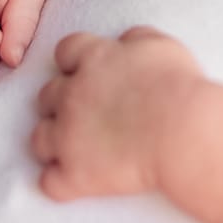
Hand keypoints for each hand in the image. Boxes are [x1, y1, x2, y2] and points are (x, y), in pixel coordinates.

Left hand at [31, 28, 203, 200]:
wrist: (183, 131)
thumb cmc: (178, 86)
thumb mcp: (160, 46)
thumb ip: (135, 38)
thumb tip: (124, 41)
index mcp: (92, 59)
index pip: (64, 52)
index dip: (74, 65)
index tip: (88, 75)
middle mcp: (71, 95)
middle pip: (45, 97)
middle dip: (60, 105)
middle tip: (84, 116)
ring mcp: (67, 136)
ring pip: (39, 140)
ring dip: (54, 144)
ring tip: (76, 152)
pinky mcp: (74, 174)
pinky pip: (50, 183)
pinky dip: (61, 184)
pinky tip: (78, 184)